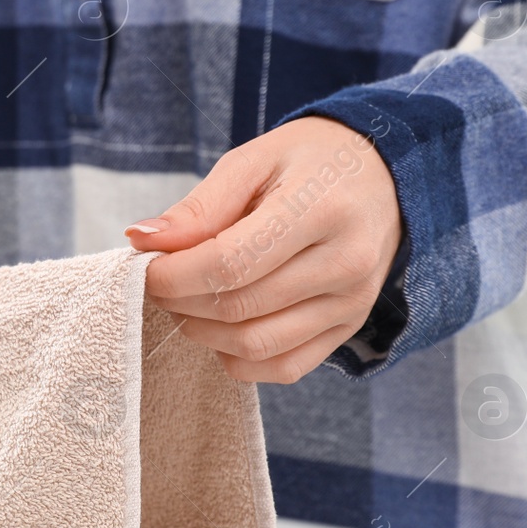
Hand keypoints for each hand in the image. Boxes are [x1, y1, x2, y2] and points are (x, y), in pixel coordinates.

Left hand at [125, 117, 401, 383]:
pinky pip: (283, 366)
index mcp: (322, 209)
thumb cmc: (309, 162)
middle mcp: (345, 263)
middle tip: (160, 280)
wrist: (384, 176)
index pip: (229, 263)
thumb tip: (142, 241)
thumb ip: (199, 206)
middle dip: (180, 301)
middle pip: (238, 307)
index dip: (173, 274)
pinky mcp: (348, 328)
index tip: (146, 266)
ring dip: (202, 331)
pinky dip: (237, 357)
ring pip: (255, 345)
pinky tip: (221, 326)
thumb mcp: (253, 161)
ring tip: (186, 300)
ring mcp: (351, 303)